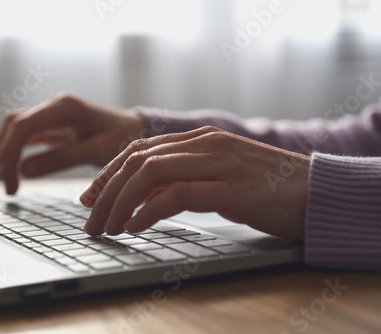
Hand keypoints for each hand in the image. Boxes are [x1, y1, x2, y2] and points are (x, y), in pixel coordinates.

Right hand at [0, 94, 145, 193]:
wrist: (138, 130)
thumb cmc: (124, 138)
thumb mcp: (97, 151)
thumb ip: (62, 159)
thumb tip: (24, 170)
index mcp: (65, 108)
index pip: (23, 126)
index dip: (9, 152)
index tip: (9, 181)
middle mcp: (54, 107)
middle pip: (14, 125)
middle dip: (4, 155)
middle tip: (8, 187)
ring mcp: (52, 115)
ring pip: (16, 129)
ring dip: (5, 152)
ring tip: (6, 181)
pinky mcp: (54, 126)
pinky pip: (25, 135)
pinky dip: (11, 147)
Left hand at [80, 126, 309, 240]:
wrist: (314, 192)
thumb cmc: (264, 188)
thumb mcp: (216, 179)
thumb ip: (179, 182)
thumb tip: (139, 200)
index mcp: (200, 139)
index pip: (139, 150)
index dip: (108, 173)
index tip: (89, 197)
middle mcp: (205, 144)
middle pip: (137, 162)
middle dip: (106, 192)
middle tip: (90, 220)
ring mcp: (218, 163)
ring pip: (150, 175)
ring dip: (120, 203)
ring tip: (107, 228)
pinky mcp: (230, 189)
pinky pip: (177, 196)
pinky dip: (148, 213)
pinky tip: (135, 227)